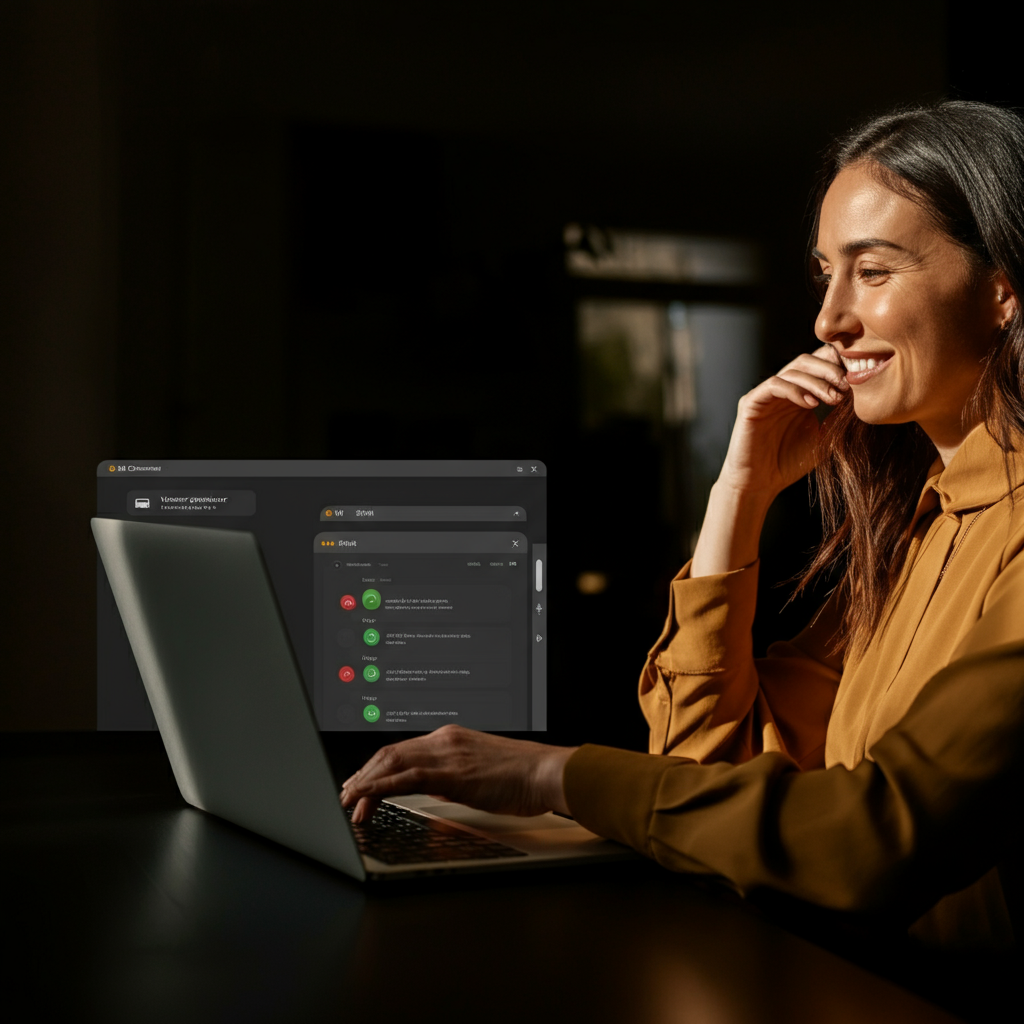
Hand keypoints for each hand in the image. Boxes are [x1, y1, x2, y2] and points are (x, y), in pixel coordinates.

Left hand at [340, 724, 577, 822]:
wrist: (546, 772)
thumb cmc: (521, 776)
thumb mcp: (479, 774)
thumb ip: (452, 777)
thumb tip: (433, 788)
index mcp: (450, 738)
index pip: (400, 750)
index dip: (374, 767)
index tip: (358, 783)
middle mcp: (444, 740)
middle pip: (389, 753)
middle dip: (362, 775)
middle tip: (344, 796)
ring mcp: (448, 753)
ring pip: (392, 763)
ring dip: (365, 784)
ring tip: (348, 803)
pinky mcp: (453, 773)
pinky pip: (407, 778)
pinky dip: (381, 787)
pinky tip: (366, 798)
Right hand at [690, 345, 847, 576]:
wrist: (760, 484)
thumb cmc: (790, 463)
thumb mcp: (824, 436)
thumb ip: (838, 416)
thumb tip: (864, 397)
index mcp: (800, 394)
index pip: (819, 364)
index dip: (839, 366)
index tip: (858, 381)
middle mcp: (782, 389)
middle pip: (807, 360)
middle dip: (830, 370)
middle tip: (847, 387)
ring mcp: (766, 394)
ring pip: (793, 370)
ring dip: (817, 381)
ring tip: (833, 399)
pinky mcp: (751, 402)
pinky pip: (774, 384)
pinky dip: (795, 390)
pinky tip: (811, 404)